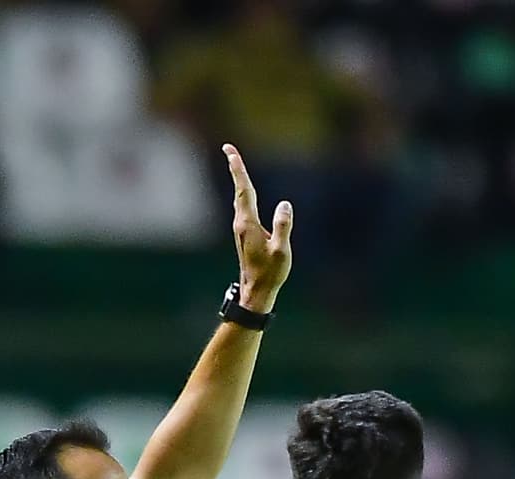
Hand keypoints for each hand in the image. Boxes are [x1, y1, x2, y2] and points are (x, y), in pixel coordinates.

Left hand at [223, 142, 291, 312]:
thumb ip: (282, 227)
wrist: (256, 292)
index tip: (230, 151)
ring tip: (236, 163)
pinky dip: (243, 194)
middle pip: (238, 190)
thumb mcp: (281, 251)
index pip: (243, 190)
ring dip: (239, 180)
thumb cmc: (269, 274)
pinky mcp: (244, 236)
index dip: (237, 169)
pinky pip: (243, 208)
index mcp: (248, 224)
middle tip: (229, 149)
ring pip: (239, 199)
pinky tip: (244, 192)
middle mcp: (241, 224)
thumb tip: (284, 205)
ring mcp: (241, 230)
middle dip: (235, 169)